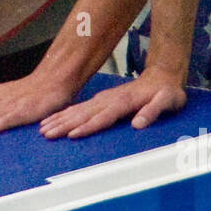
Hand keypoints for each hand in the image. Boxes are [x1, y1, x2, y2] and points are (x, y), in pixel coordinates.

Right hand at [39, 68, 186, 139]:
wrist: (162, 76)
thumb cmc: (166, 92)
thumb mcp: (167, 101)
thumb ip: (153, 111)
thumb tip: (138, 124)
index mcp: (123, 102)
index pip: (102, 117)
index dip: (87, 127)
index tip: (71, 135)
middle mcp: (109, 99)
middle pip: (83, 114)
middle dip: (64, 124)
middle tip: (47, 134)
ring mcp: (103, 99)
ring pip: (78, 110)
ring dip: (60, 119)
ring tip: (43, 128)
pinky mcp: (101, 100)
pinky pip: (80, 108)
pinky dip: (65, 113)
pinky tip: (54, 119)